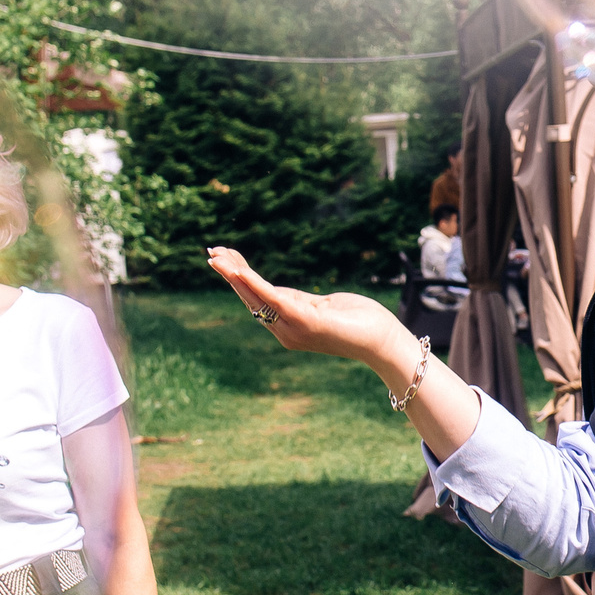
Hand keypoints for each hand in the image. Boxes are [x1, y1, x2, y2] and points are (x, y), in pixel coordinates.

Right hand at [206, 247, 409, 367]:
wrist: (382, 341)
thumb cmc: (360, 322)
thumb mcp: (325, 306)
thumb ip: (302, 301)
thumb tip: (282, 294)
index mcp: (289, 325)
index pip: (258, 299)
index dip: (240, 280)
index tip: (225, 259)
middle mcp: (285, 331)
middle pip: (250, 298)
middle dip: (231, 274)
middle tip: (212, 253)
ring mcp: (293, 328)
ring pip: (256, 297)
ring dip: (235, 276)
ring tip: (217, 258)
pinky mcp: (305, 321)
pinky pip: (273, 299)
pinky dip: (254, 284)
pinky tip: (239, 271)